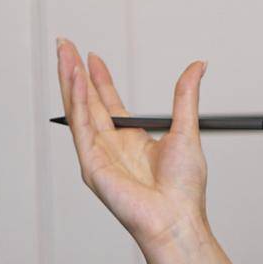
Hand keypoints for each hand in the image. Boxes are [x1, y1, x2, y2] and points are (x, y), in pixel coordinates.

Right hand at [55, 37, 210, 252]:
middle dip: (75, 72)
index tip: (92, 57)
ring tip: (64, 52)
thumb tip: (198, 67)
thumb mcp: (186, 130)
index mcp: (132, 140)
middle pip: (88, 102)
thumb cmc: (184, 188)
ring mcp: (98, 155)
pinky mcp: (91, 165)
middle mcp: (112, 146)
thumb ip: (186, 96)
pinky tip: (75, 78)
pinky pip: (81, 127)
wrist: (177, 218)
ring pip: (79, 110)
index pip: (109, 104)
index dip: (99, 80)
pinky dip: (76, 101)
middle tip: (66, 44)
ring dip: (69, 80)